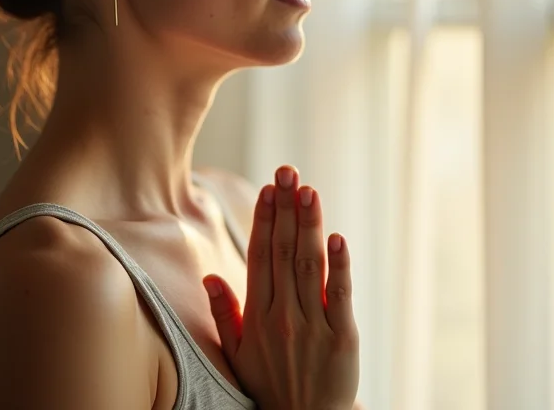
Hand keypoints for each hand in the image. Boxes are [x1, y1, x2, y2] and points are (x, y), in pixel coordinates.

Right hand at [202, 165, 359, 409]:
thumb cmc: (269, 383)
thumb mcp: (236, 353)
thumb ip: (225, 312)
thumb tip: (210, 275)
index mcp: (257, 315)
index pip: (260, 256)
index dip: (264, 219)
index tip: (269, 188)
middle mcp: (283, 316)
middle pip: (285, 252)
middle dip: (286, 208)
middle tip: (289, 172)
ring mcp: (314, 326)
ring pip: (310, 266)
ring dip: (309, 225)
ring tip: (309, 190)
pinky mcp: (343, 338)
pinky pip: (341, 295)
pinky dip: (340, 265)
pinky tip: (336, 236)